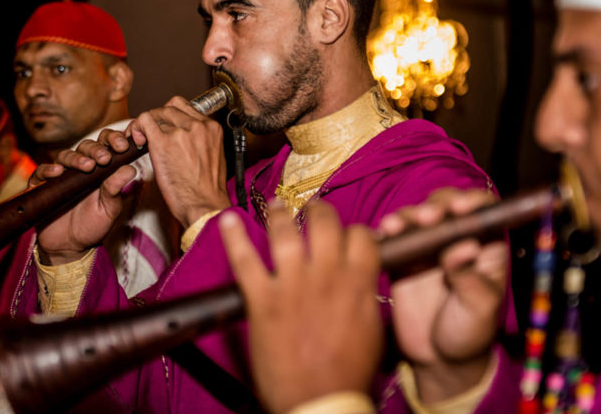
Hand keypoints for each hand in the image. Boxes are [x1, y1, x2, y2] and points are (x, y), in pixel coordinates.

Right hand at [33, 129, 138, 264]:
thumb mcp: (110, 208)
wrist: (70, 245)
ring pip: (66, 155)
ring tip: (88, 166)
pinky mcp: (42, 186)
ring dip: (77, 158)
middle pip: (86, 146)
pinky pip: (41, 172)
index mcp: (100, 168)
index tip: (123, 146)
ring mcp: (61, 175)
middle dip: (97, 150)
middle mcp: (80, 167)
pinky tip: (58, 172)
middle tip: (105, 158)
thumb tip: (130, 168)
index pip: (106, 144)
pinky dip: (48, 169)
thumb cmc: (94, 224)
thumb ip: (116, 188)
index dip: (114, 140)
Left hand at [130, 97, 229, 227]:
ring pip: (156, 112)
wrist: (204, 206)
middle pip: (170, 107)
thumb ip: (201, 140)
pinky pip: (144, 121)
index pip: (186, 108)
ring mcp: (180, 132)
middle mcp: (198, 125)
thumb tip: (186, 137)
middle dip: (158, 119)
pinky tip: (138, 142)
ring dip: (146, 124)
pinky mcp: (162, 142)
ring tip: (142, 140)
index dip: (172, 117)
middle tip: (150, 135)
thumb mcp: (214, 156)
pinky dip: (137, 127)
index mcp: (212, 128)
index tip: (165, 129)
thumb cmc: (208, 190)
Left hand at [220, 201, 382, 413]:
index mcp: (357, 283)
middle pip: (324, 223)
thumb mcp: (372, 329)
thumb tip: (363, 278)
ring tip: (277, 205)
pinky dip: (233, 237)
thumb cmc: (347, 374)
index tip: (348, 234)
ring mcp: (291, 286)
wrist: (319, 401)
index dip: (354, 230)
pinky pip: (244, 260)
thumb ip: (366, 295)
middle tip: (314, 210)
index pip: (360, 236)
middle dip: (319, 211)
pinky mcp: (262, 300)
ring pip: (285, 233)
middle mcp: (325, 276)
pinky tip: (228, 219)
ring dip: (279, 213)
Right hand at [379, 188, 505, 403]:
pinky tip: (383, 234)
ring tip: (398, 226)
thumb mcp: (480, 308)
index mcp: (484, 246)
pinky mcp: (403, 260)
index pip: (482, 211)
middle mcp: (455, 240)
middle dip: (435, 205)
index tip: (460, 207)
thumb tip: (465, 248)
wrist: (440, 360)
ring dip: (408, 215)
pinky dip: (387, 232)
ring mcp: (427, 248)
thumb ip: (471, 278)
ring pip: (416, 217)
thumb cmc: (471, 332)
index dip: (472, 201)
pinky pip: (394, 239)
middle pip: (445, 206)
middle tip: (428, 218)